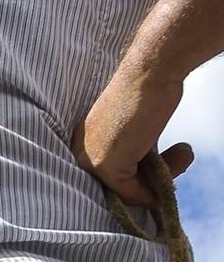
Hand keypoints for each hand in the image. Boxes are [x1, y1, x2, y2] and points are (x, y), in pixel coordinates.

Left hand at [73, 62, 192, 209]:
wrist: (150, 70)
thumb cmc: (148, 91)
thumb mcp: (138, 128)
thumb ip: (136, 152)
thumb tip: (150, 182)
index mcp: (84, 141)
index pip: (108, 174)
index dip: (138, 177)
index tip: (162, 169)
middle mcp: (81, 151)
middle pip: (115, 184)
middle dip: (148, 182)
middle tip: (178, 160)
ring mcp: (90, 160)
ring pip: (123, 189)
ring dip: (156, 183)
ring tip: (182, 157)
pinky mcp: (104, 165)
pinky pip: (129, 191)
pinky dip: (152, 190)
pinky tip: (174, 168)